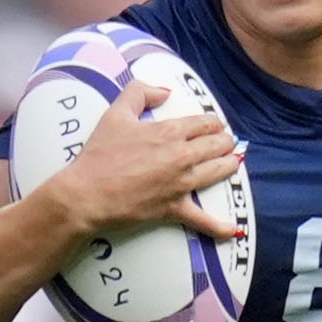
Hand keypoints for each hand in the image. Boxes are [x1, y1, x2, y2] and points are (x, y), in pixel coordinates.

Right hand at [46, 79, 245, 239]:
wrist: (87, 193)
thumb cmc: (99, 154)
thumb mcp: (115, 113)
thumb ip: (139, 92)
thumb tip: (164, 91)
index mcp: (170, 132)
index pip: (204, 123)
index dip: (214, 122)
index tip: (216, 124)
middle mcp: (182, 156)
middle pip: (217, 145)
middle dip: (225, 141)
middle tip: (226, 142)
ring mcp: (182, 184)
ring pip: (219, 172)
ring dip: (230, 165)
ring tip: (233, 162)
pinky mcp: (175, 208)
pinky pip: (203, 220)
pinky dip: (220, 226)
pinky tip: (234, 229)